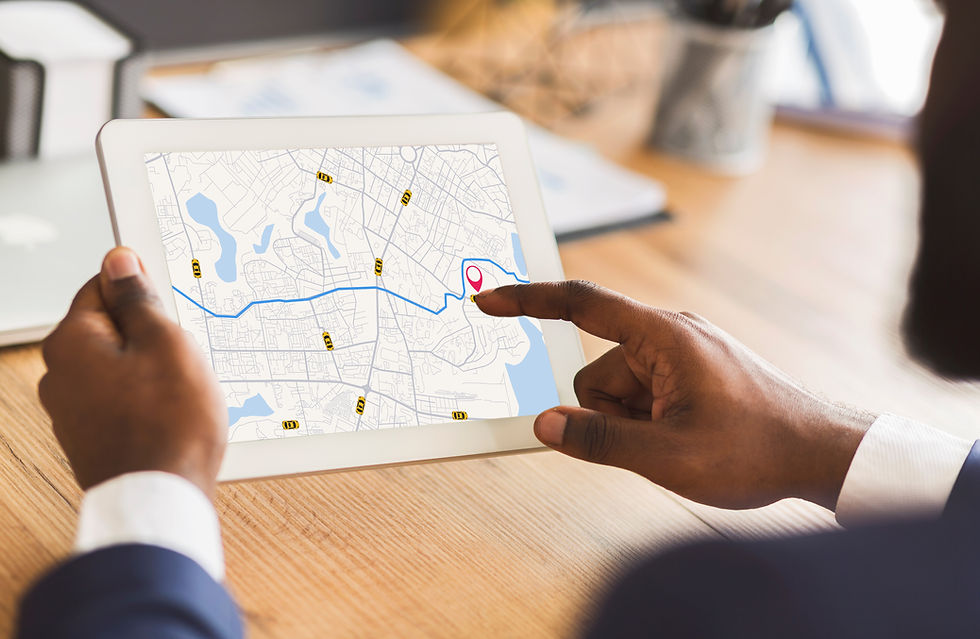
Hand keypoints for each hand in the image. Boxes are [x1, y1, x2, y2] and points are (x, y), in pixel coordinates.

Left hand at [39, 248, 226, 497]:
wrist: (161, 498)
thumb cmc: (169, 423)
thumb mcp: (166, 342)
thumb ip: (138, 299)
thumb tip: (119, 262)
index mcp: (71, 342)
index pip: (101, 287)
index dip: (142, 293)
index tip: (169, 310)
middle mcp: (59, 375)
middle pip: (110, 330)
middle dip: (150, 337)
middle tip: (182, 356)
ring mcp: (70, 412)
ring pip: (119, 368)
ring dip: (151, 372)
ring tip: (180, 394)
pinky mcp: (89, 439)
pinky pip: (120, 402)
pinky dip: (146, 403)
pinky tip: (170, 418)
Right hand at [476, 281, 874, 510]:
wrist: (822, 454)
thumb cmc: (756, 449)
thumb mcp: (668, 456)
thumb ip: (598, 441)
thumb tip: (544, 424)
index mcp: (663, 336)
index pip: (581, 305)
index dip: (528, 301)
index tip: (488, 299)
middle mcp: (670, 335)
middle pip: (596, 373)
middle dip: (610, 415)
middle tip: (659, 443)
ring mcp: (682, 353)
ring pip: (618, 391)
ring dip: (632, 424)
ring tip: (680, 443)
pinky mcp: (691, 371)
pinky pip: (643, 395)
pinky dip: (649, 422)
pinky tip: (687, 439)